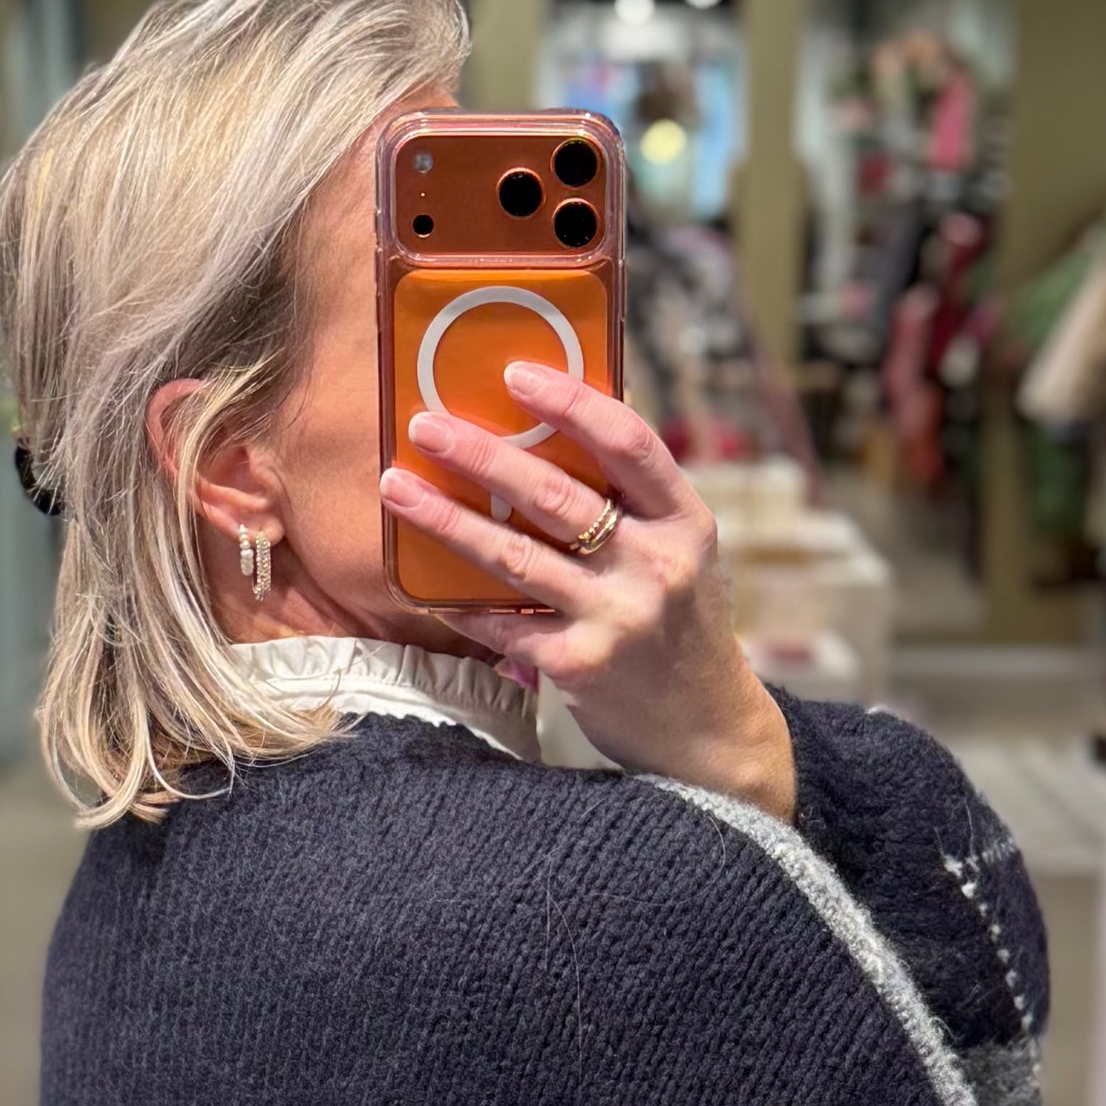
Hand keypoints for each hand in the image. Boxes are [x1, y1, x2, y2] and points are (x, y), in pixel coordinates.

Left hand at [379, 363, 795, 820]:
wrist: (707, 730)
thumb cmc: (680, 627)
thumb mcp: (681, 555)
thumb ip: (634, 504)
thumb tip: (559, 427)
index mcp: (684, 523)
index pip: (628, 444)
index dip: (571, 403)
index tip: (516, 374)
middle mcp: (655, 566)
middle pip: (556, 496)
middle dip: (483, 455)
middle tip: (426, 425)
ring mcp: (617, 619)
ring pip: (516, 557)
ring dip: (448, 520)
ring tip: (398, 487)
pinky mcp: (582, 667)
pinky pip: (506, 624)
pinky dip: (462, 604)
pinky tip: (421, 585)